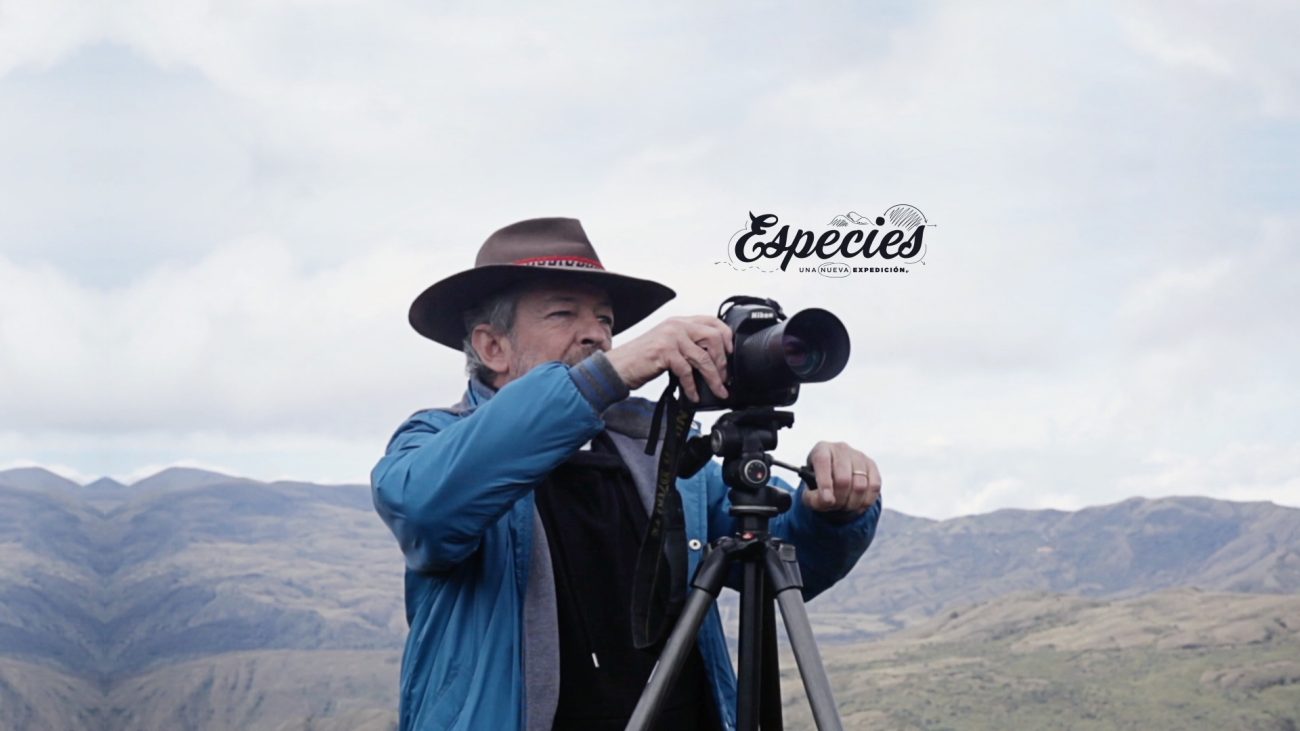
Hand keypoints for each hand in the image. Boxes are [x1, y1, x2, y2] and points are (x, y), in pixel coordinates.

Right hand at [604, 316, 732, 401]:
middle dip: (723, 361)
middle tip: (725, 378)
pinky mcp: (664, 352)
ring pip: (703, 357)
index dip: (727, 338)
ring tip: (718, 391)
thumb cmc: (642, 359)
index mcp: (680, 322)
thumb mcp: (669, 345)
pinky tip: (693, 396)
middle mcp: (677, 326)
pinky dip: (693, 387)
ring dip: (714, 378)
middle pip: (713, 338)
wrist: (617, 367)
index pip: (713, 321)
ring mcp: (670, 338)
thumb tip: (713, 361)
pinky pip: (687, 371)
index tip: (731, 354)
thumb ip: (688, 345)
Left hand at [801, 441, 880, 513]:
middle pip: (843, 479)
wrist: (835, 479)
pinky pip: (874, 487)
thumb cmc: (820, 485)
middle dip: (839, 499)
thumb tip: (827, 500)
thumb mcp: (810, 491)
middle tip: (835, 507)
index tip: (827, 500)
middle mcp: (840, 449)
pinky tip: (857, 505)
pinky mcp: (871, 465)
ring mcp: (858, 455)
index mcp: (821, 450)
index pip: (823, 462)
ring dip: (852, 503)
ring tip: (844, 507)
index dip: (825, 482)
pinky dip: (866, 501)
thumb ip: (813, 498)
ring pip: (860, 485)